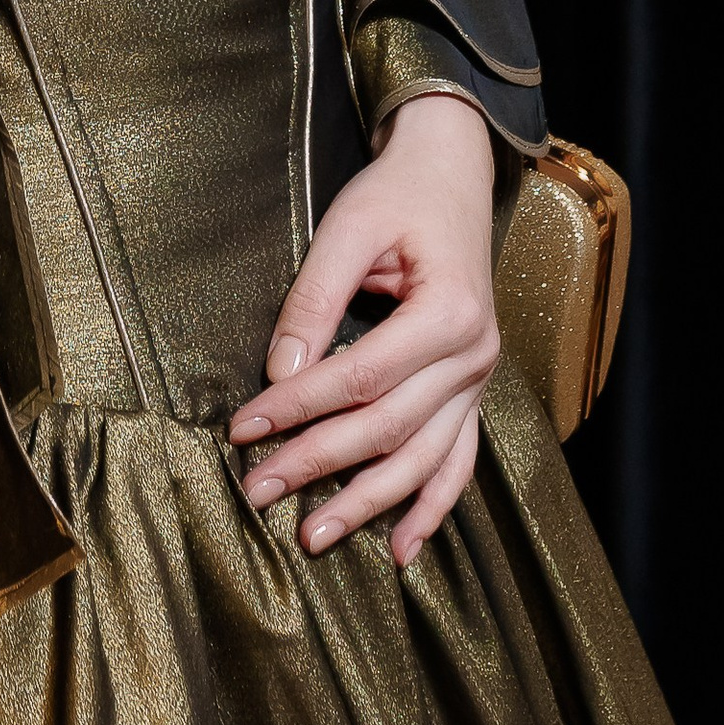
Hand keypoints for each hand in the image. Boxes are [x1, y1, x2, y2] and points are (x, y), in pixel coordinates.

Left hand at [230, 93, 498, 564]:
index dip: (300, 407)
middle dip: (319, 463)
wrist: (450, 175)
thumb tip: (279, 372)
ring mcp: (479, 379)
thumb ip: (315, 298)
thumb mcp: (349, 226)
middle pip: (387, 426)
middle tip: (258, 491)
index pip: (361, 377)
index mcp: (449, 311)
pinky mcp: (472, 389)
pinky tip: (400, 549)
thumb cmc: (397, 194)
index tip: (244, 427)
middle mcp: (474, 355)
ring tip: (314, 535)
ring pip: (423, 458)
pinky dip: (432, 508)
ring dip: (369, 504)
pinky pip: (458, 462)